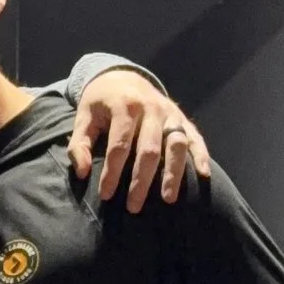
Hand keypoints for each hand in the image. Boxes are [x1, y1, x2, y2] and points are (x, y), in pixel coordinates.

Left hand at [70, 69, 210, 212]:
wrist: (123, 76)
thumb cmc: (101, 102)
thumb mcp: (83, 116)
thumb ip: (80, 144)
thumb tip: (82, 172)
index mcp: (125, 106)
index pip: (119, 146)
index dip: (112, 172)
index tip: (105, 195)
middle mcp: (151, 109)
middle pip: (149, 150)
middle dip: (141, 181)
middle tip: (133, 207)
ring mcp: (170, 113)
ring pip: (176, 145)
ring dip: (173, 173)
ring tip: (168, 199)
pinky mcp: (182, 118)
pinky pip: (195, 138)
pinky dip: (202, 156)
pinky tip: (204, 175)